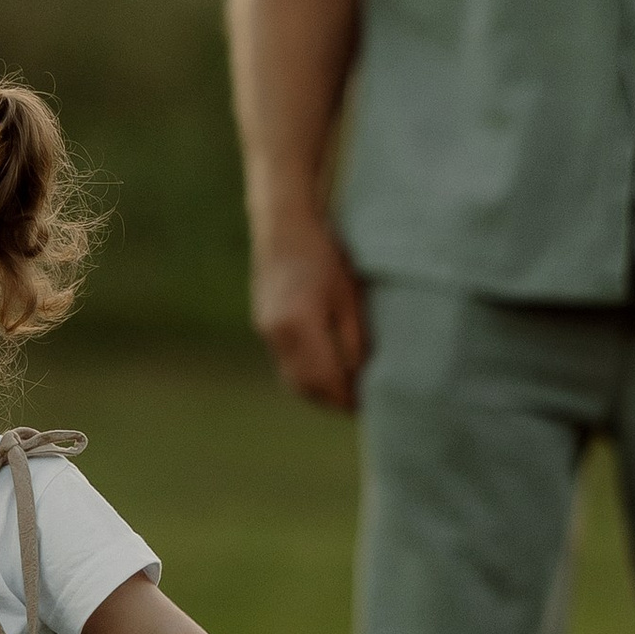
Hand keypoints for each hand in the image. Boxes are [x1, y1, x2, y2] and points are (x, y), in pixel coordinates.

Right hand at [253, 226, 368, 410]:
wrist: (283, 227)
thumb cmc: (323, 255)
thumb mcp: (348, 297)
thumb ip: (353, 340)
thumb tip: (363, 376)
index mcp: (300, 325)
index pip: (326, 379)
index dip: (347, 397)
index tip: (370, 405)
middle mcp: (278, 334)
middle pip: (307, 386)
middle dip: (334, 400)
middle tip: (362, 406)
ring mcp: (266, 332)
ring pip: (293, 380)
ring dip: (319, 392)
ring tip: (347, 393)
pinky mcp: (263, 327)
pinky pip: (286, 364)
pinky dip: (306, 377)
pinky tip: (327, 373)